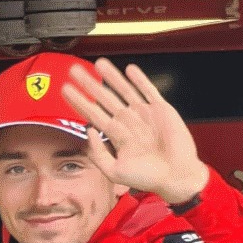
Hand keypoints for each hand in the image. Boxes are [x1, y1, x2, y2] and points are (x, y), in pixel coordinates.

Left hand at [61, 58, 209, 206]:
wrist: (176, 176)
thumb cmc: (148, 178)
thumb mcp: (115, 172)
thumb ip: (99, 154)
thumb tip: (89, 132)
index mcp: (118, 136)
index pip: (93, 114)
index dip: (79, 102)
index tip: (66, 90)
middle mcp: (129, 122)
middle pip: (105, 98)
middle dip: (89, 84)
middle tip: (74, 70)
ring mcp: (144, 114)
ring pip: (124, 90)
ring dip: (111, 77)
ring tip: (98, 63)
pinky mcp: (161, 109)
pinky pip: (148, 90)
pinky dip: (139, 80)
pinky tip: (129, 69)